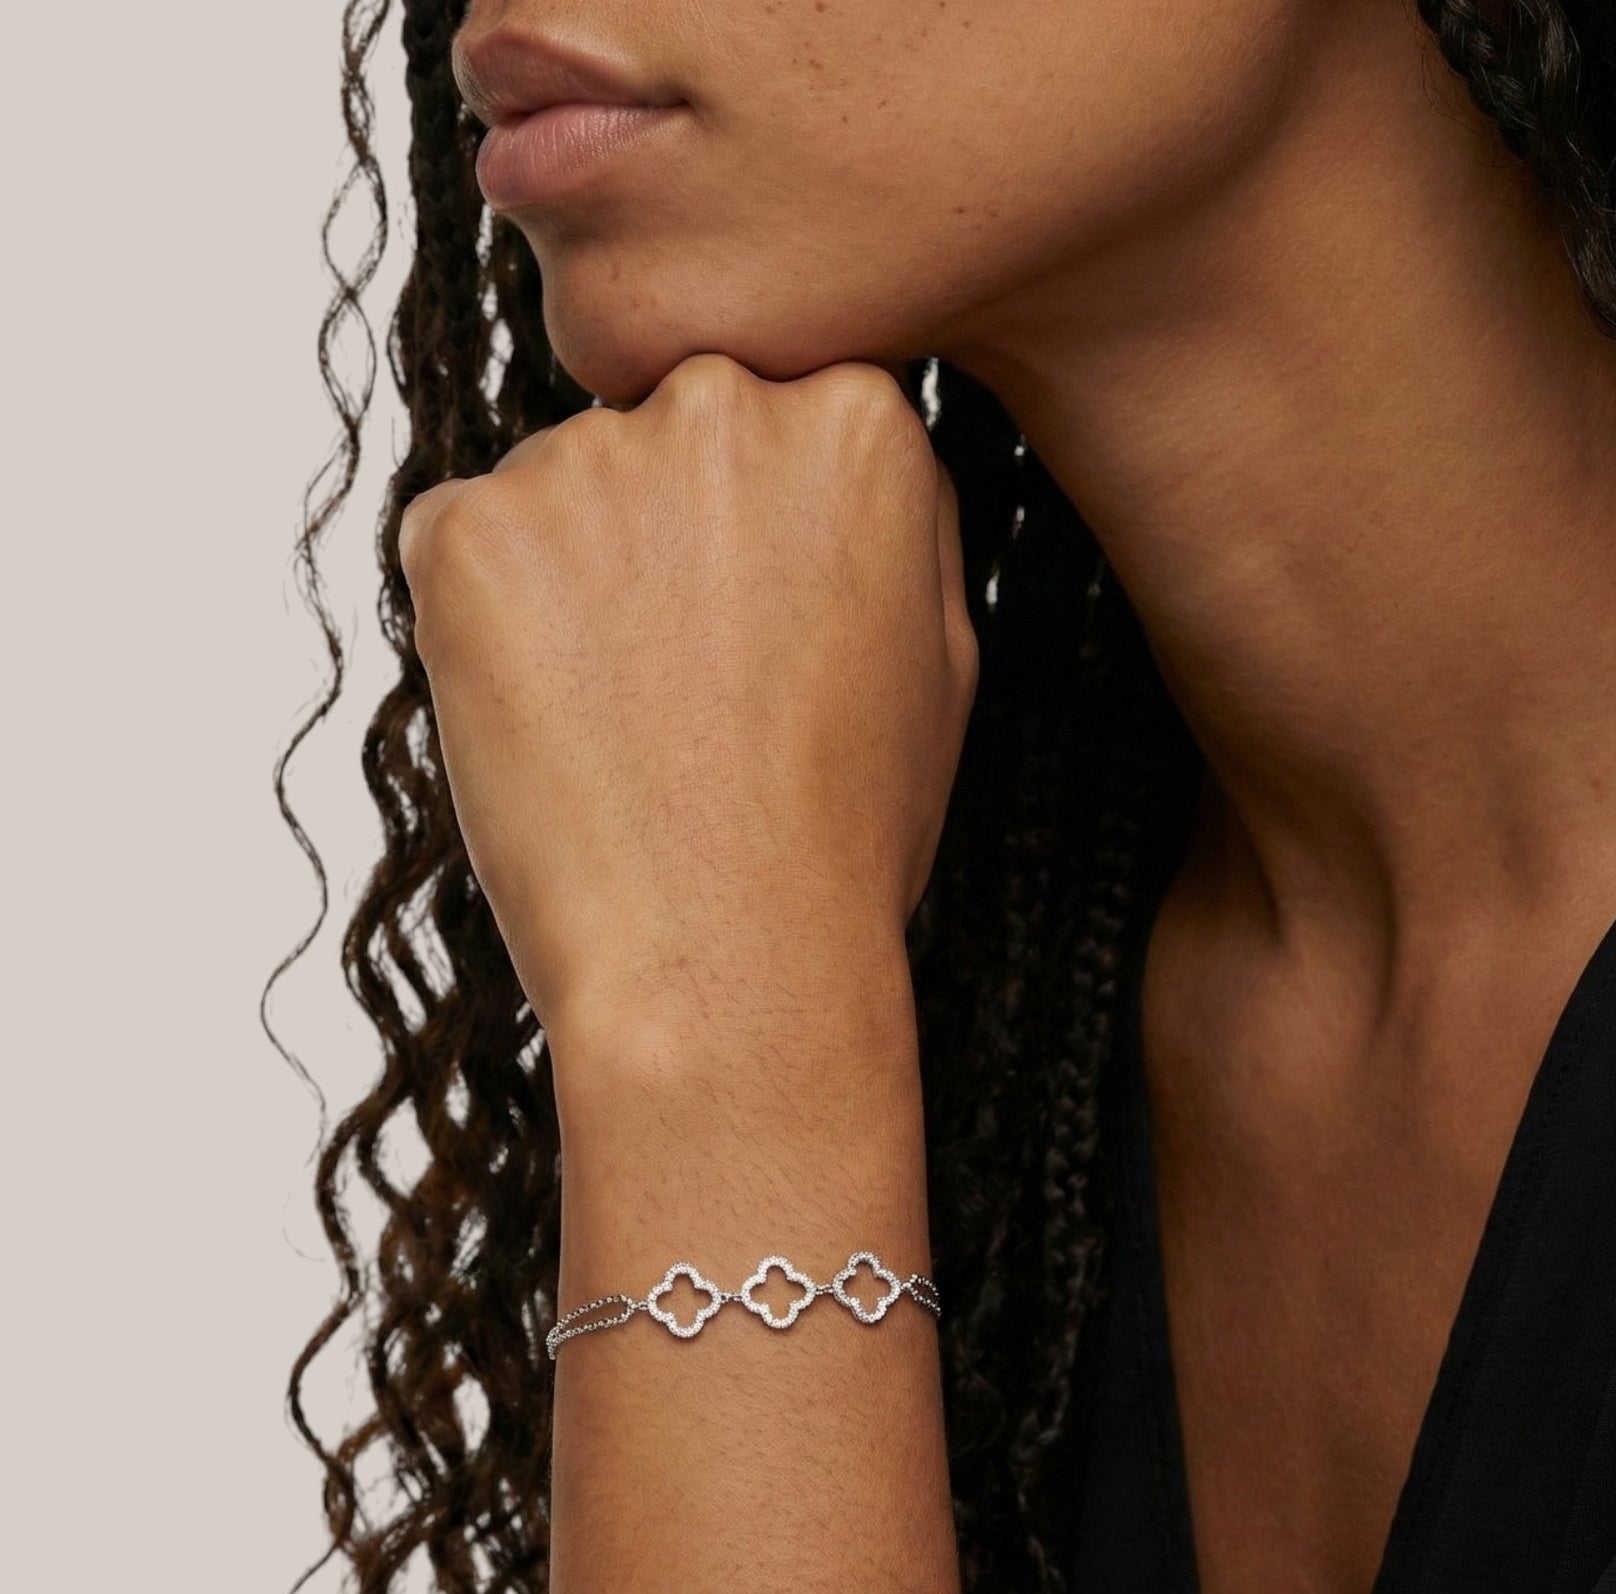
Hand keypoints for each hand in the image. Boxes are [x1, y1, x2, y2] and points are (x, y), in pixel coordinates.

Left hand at [397, 353, 978, 1055]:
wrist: (726, 959)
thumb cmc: (847, 830)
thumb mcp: (941, 656)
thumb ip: (897, 517)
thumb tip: (837, 439)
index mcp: (859, 418)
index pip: (788, 418)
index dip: (771, 535)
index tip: (769, 629)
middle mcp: (720, 403)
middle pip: (674, 435)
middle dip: (675, 533)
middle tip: (693, 684)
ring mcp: (580, 460)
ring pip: (565, 493)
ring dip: (581, 578)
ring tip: (629, 723)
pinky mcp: (463, 530)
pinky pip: (465, 544)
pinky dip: (490, 622)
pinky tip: (557, 724)